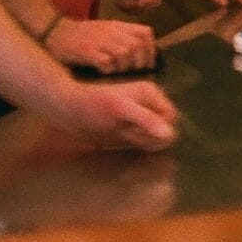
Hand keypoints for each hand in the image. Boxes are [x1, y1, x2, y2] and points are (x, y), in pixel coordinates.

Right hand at [44, 16, 158, 74]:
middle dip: (139, 62)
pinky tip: (103, 73)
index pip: (145, 33)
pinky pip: (105, 62)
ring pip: (124, 54)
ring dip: (124, 67)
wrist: (55, 32)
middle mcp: (110, 31)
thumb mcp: (105, 30)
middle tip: (132, 72)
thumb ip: (122, 38)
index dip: (150, 50)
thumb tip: (143, 55)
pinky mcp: (86, 51)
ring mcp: (98, 41)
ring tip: (117, 73)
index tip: (147, 63)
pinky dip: (108, 70)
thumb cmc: (81, 36)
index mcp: (117, 26)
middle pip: (137, 45)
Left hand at [54, 79, 179, 151]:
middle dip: (149, 136)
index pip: (171, 118)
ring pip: (157, 138)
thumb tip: (170, 134)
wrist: (69, 111)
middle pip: (166, 129)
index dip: (158, 128)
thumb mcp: (119, 109)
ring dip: (143, 142)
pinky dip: (139, 147)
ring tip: (121, 134)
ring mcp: (142, 120)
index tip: (136, 128)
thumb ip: (145, 120)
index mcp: (151, 94)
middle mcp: (150, 105)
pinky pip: (147, 143)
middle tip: (126, 131)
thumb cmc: (93, 104)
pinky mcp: (133, 132)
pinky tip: (122, 140)